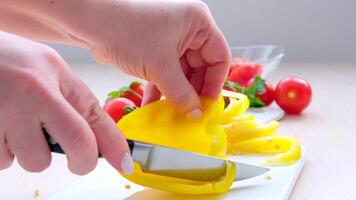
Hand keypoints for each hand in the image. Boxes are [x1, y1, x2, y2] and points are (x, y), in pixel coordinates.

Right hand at [0, 31, 131, 174]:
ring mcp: (2, 116)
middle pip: (72, 148)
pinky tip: (2, 127)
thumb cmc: (8, 60)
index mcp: (52, 78)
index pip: (92, 120)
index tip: (124, 161)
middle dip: (79, 159)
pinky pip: (3, 161)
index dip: (112, 146)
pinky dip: (6, 150)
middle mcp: (30, 97)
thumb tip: (96, 134)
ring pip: (33, 161)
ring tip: (19, 124)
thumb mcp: (48, 68)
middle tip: (72, 151)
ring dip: (32, 150)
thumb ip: (73, 99)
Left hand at [73, 0, 230, 116]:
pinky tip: (156, 106)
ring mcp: (171, 40)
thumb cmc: (127, 30)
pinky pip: (166, 74)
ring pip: (183, 74)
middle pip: (201, 68)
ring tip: (173, 113)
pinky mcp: (156, 51)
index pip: (219, 58)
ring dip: (177, 94)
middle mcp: (188, 30)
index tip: (206, 105)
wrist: (90, 24)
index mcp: (198, 23)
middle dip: (193, 92)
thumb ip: (181, 93)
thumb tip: (196, 114)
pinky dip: (162, 90)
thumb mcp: (160, 66)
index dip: (214, 84)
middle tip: (190, 113)